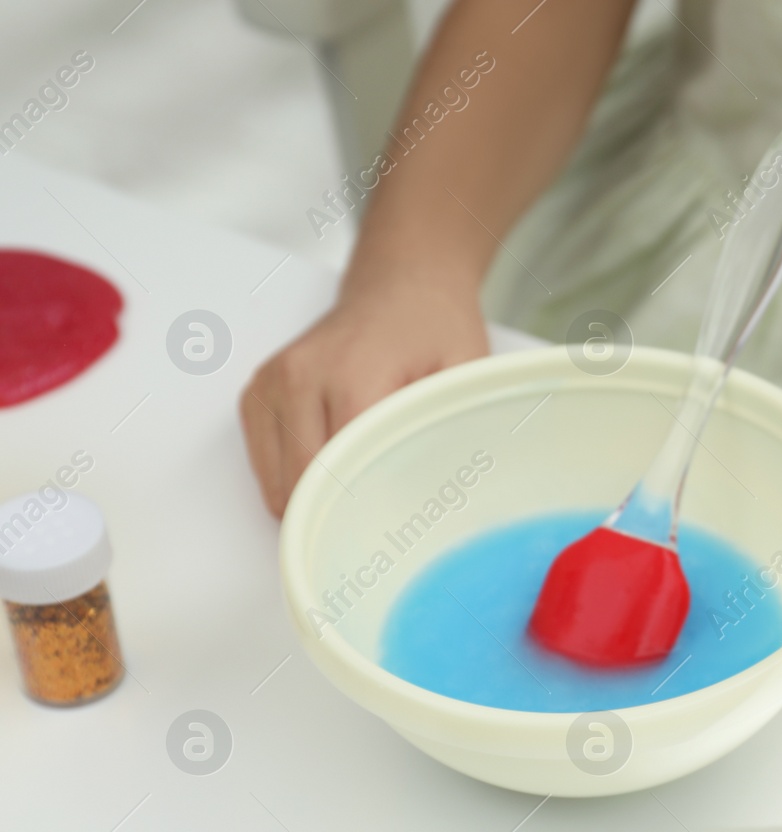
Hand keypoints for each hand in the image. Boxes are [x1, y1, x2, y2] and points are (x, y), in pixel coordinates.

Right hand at [240, 266, 487, 516]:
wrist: (405, 283)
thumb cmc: (436, 327)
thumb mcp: (465, 373)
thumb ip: (453, 426)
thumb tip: (445, 494)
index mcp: (350, 376)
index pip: (339, 473)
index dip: (363, 514)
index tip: (387, 537)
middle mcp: (298, 378)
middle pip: (303, 485)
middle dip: (337, 514)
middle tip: (378, 527)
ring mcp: (271, 385)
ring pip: (277, 482)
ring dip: (312, 499)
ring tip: (356, 490)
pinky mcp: (257, 392)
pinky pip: (264, 464)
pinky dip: (293, 479)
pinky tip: (332, 468)